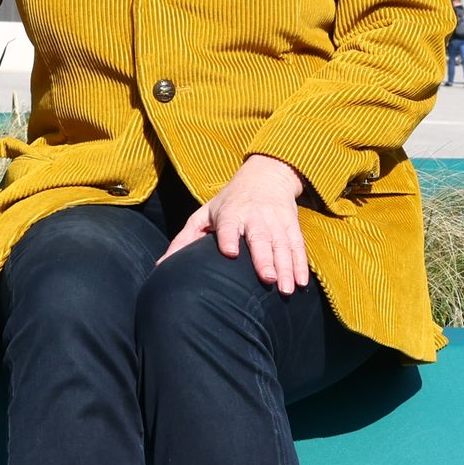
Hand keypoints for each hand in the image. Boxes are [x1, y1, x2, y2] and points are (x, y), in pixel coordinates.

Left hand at [168, 152, 311, 293]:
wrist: (266, 175)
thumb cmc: (229, 201)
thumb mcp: (205, 214)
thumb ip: (185, 239)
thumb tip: (161, 265)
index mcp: (230, 213)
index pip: (228, 225)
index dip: (229, 238)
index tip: (230, 252)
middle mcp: (254, 216)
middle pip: (260, 238)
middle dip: (264, 258)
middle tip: (267, 279)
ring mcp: (275, 220)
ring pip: (282, 245)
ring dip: (286, 267)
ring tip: (286, 289)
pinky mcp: (291, 225)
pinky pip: (297, 246)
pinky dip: (301, 264)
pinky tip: (301, 282)